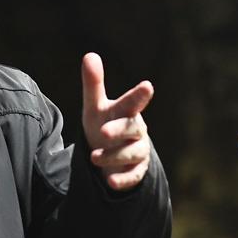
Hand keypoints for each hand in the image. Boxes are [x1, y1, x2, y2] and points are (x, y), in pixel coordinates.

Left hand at [80, 53, 154, 190]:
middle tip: (103, 132)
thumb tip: (90, 55)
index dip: (140, 95)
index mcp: (127, 111)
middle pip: (132, 128)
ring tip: (94, 158)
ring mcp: (138, 151)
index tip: (147, 86)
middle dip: (120, 129)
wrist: (109, 154)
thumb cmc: (105, 124)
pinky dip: (123, 180)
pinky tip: (111, 182)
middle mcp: (136, 130)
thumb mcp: (95, 107)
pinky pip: (133, 176)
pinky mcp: (136, 171)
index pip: (133, 102)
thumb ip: (94, 84)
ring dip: (114, 156)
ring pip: (132, 153)